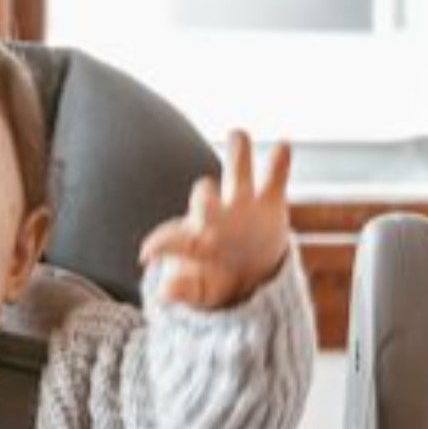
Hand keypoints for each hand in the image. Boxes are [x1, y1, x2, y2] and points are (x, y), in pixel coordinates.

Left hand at [138, 131, 292, 309]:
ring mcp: (242, 203)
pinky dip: (280, 163)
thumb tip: (164, 293)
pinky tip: (283, 148)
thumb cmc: (215, 279)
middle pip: (205, 196)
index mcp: (192, 238)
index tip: (145, 255)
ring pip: (238, 172)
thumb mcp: (201, 292)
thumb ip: (184, 290)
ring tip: (238, 135)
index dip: (160, 244)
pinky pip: (276, 178)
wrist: (250, 271)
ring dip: (239, 155)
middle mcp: (215, 213)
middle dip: (204, 196)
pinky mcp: (269, 200)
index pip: (173, 239)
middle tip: (204, 191)